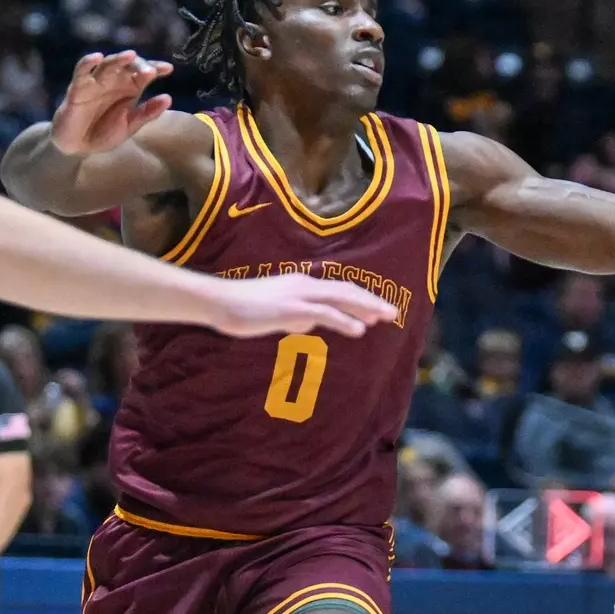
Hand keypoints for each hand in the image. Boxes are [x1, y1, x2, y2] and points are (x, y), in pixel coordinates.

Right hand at [51, 51, 174, 155]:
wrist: (78, 146)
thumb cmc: (104, 133)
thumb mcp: (130, 126)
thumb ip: (147, 113)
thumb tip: (168, 98)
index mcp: (129, 89)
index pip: (143, 74)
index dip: (155, 68)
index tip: (168, 68)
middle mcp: (114, 82)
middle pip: (128, 66)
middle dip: (139, 66)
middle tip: (150, 71)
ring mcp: (96, 83)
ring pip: (108, 65)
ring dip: (119, 59)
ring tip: (130, 55)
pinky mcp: (78, 88)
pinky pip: (82, 71)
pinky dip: (88, 62)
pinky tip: (97, 57)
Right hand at [205, 273, 399, 338]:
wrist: (221, 302)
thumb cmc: (244, 309)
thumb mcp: (275, 312)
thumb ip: (294, 316)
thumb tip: (308, 324)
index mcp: (301, 283)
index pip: (338, 288)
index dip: (359, 298)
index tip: (377, 309)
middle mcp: (304, 284)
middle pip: (346, 290)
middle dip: (371, 301)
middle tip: (392, 312)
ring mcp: (299, 295)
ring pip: (341, 298)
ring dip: (365, 308)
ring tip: (383, 319)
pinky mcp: (292, 308)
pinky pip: (325, 313)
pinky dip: (345, 320)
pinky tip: (359, 330)